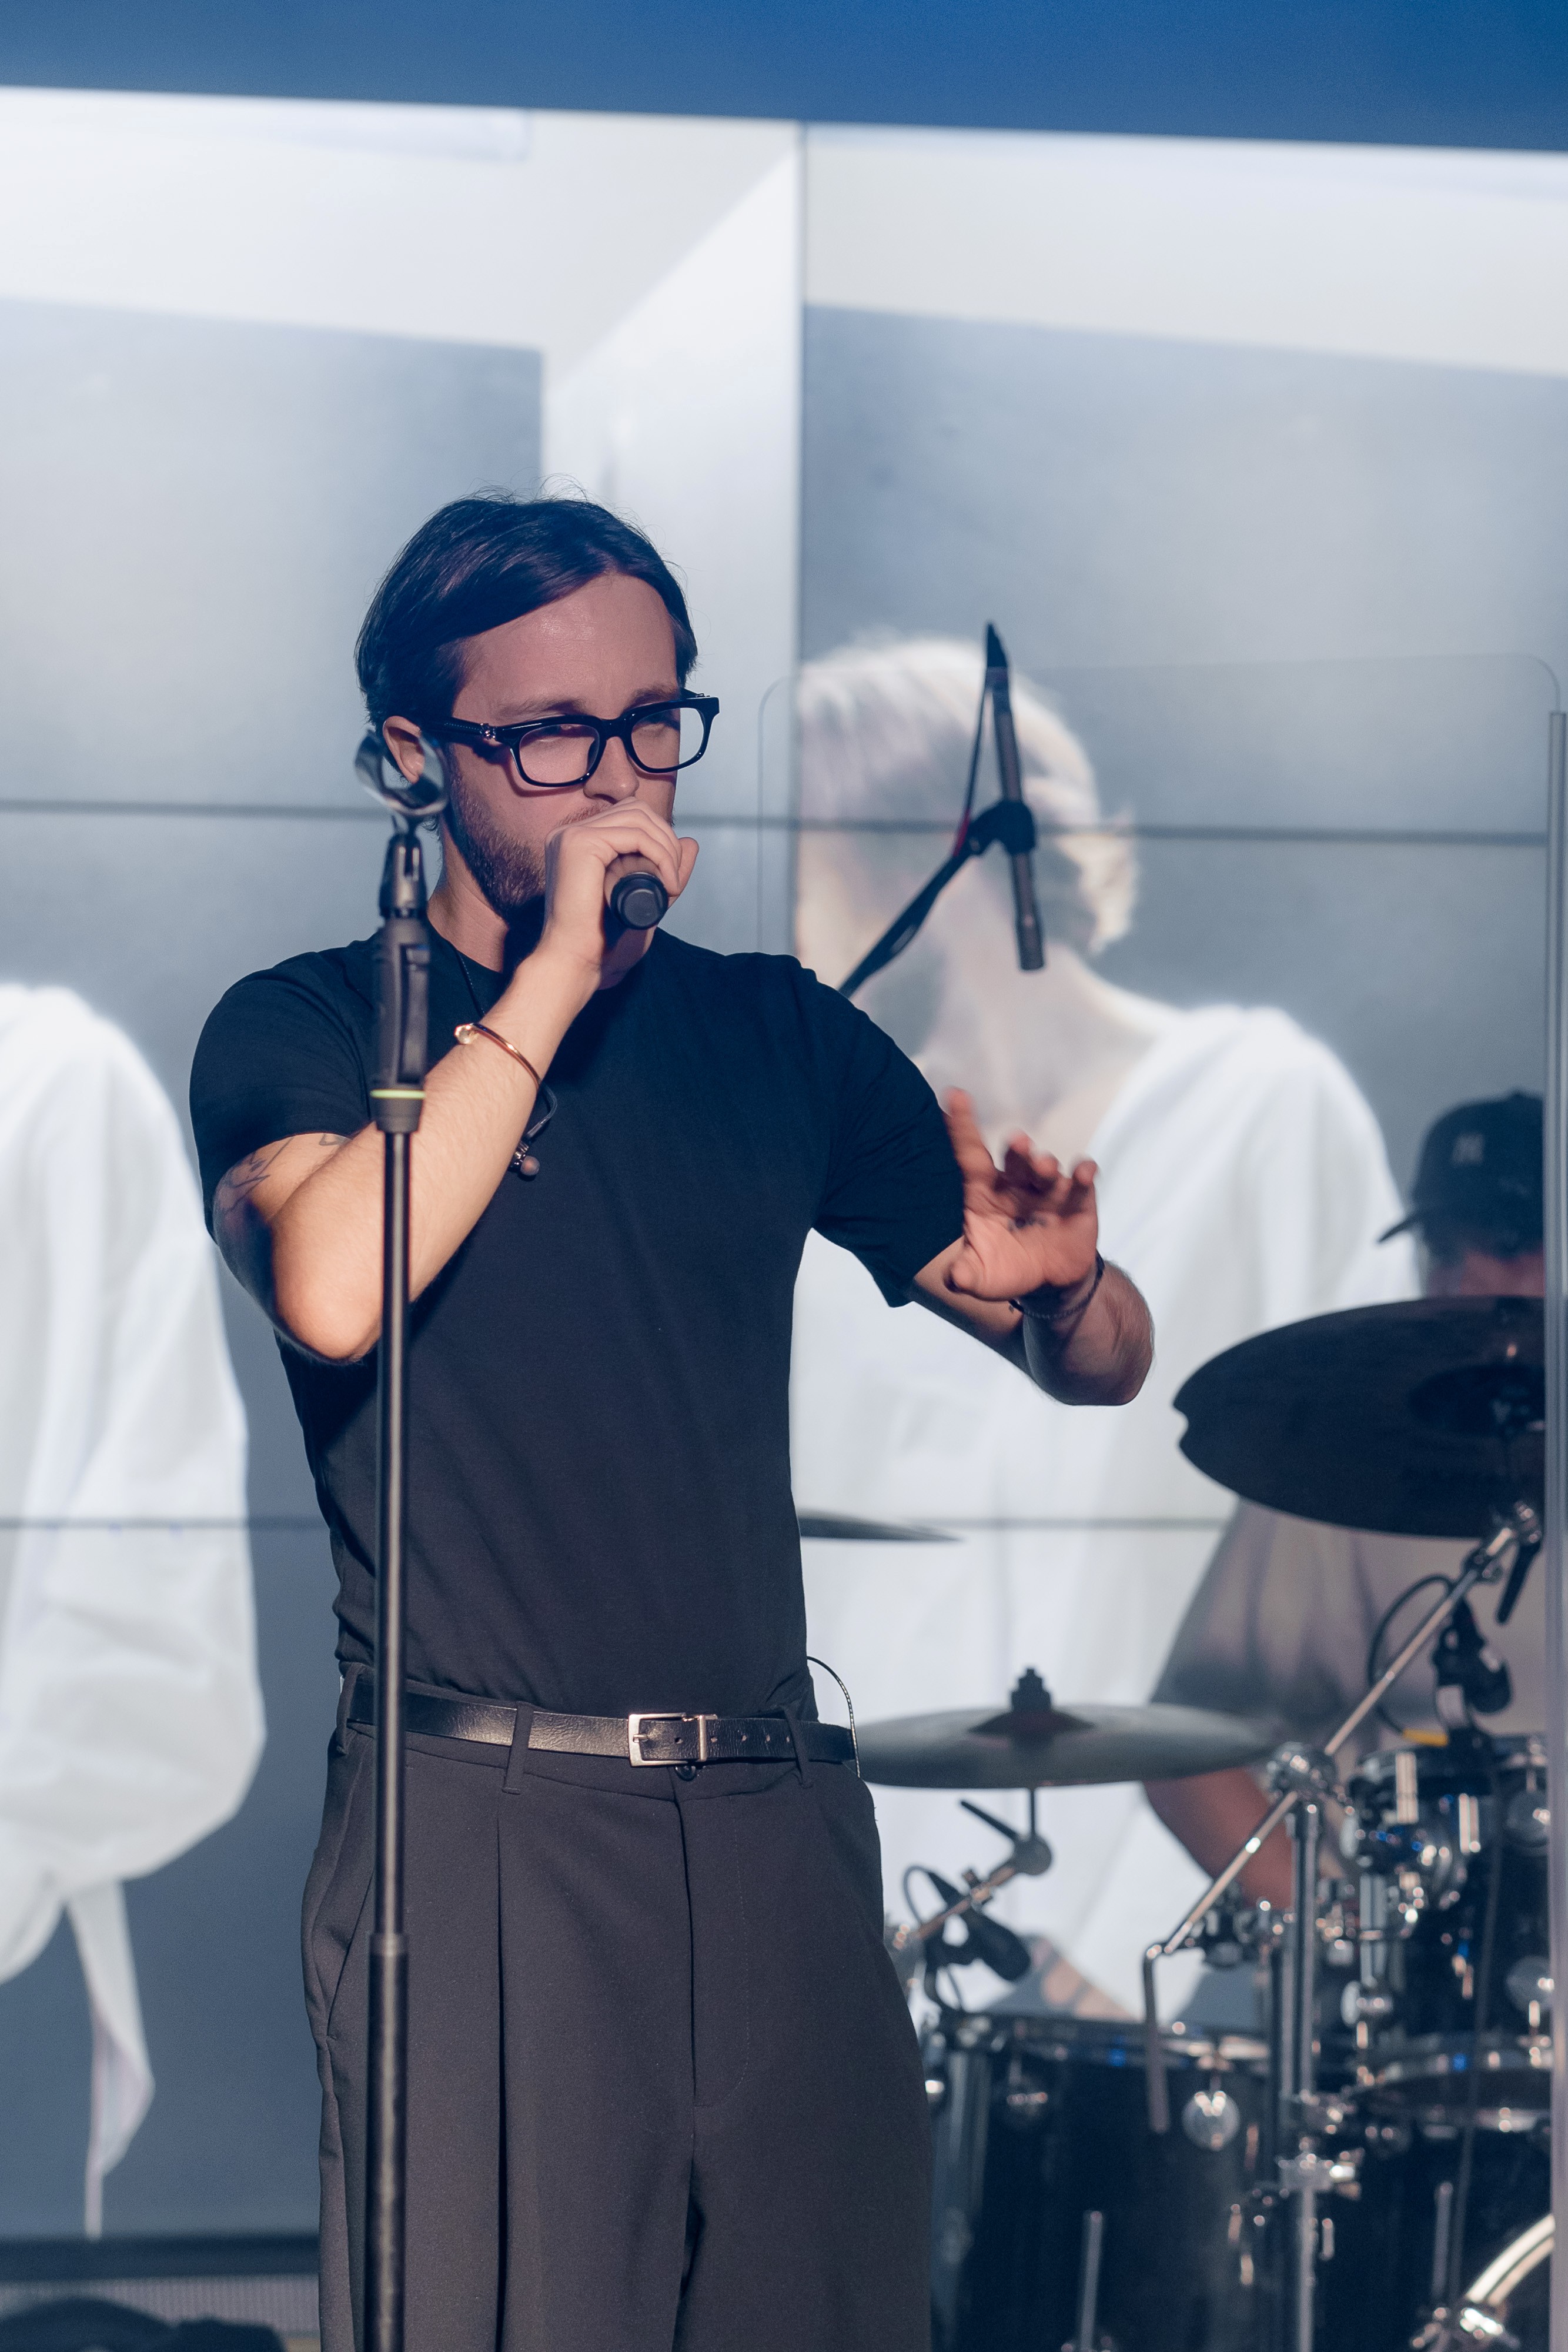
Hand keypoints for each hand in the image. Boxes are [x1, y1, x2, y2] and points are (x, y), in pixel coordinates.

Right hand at [537, 800, 698, 989]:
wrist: (577, 959)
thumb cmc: (603, 936)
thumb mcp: (644, 895)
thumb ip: (666, 869)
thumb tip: (691, 841)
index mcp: (577, 841)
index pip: (629, 815)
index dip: (658, 837)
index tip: (670, 874)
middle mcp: (569, 832)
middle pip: (635, 809)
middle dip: (666, 838)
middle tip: (674, 878)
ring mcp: (571, 835)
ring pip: (638, 818)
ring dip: (666, 847)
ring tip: (672, 882)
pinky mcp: (579, 843)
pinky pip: (635, 835)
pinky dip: (660, 855)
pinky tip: (667, 882)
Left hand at [941, 1089, 1099, 1304]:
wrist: (1050, 1285)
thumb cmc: (1007, 1271)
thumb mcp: (982, 1278)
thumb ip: (965, 1276)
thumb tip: (953, 1278)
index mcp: (985, 1194)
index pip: (970, 1155)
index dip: (961, 1127)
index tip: (954, 1096)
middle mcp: (1016, 1185)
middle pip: (1014, 1160)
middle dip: (1016, 1150)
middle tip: (1016, 1142)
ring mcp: (1048, 1190)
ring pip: (1046, 1168)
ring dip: (1044, 1164)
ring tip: (1042, 1165)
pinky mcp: (1078, 1201)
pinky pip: (1082, 1184)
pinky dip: (1084, 1174)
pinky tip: (1084, 1172)